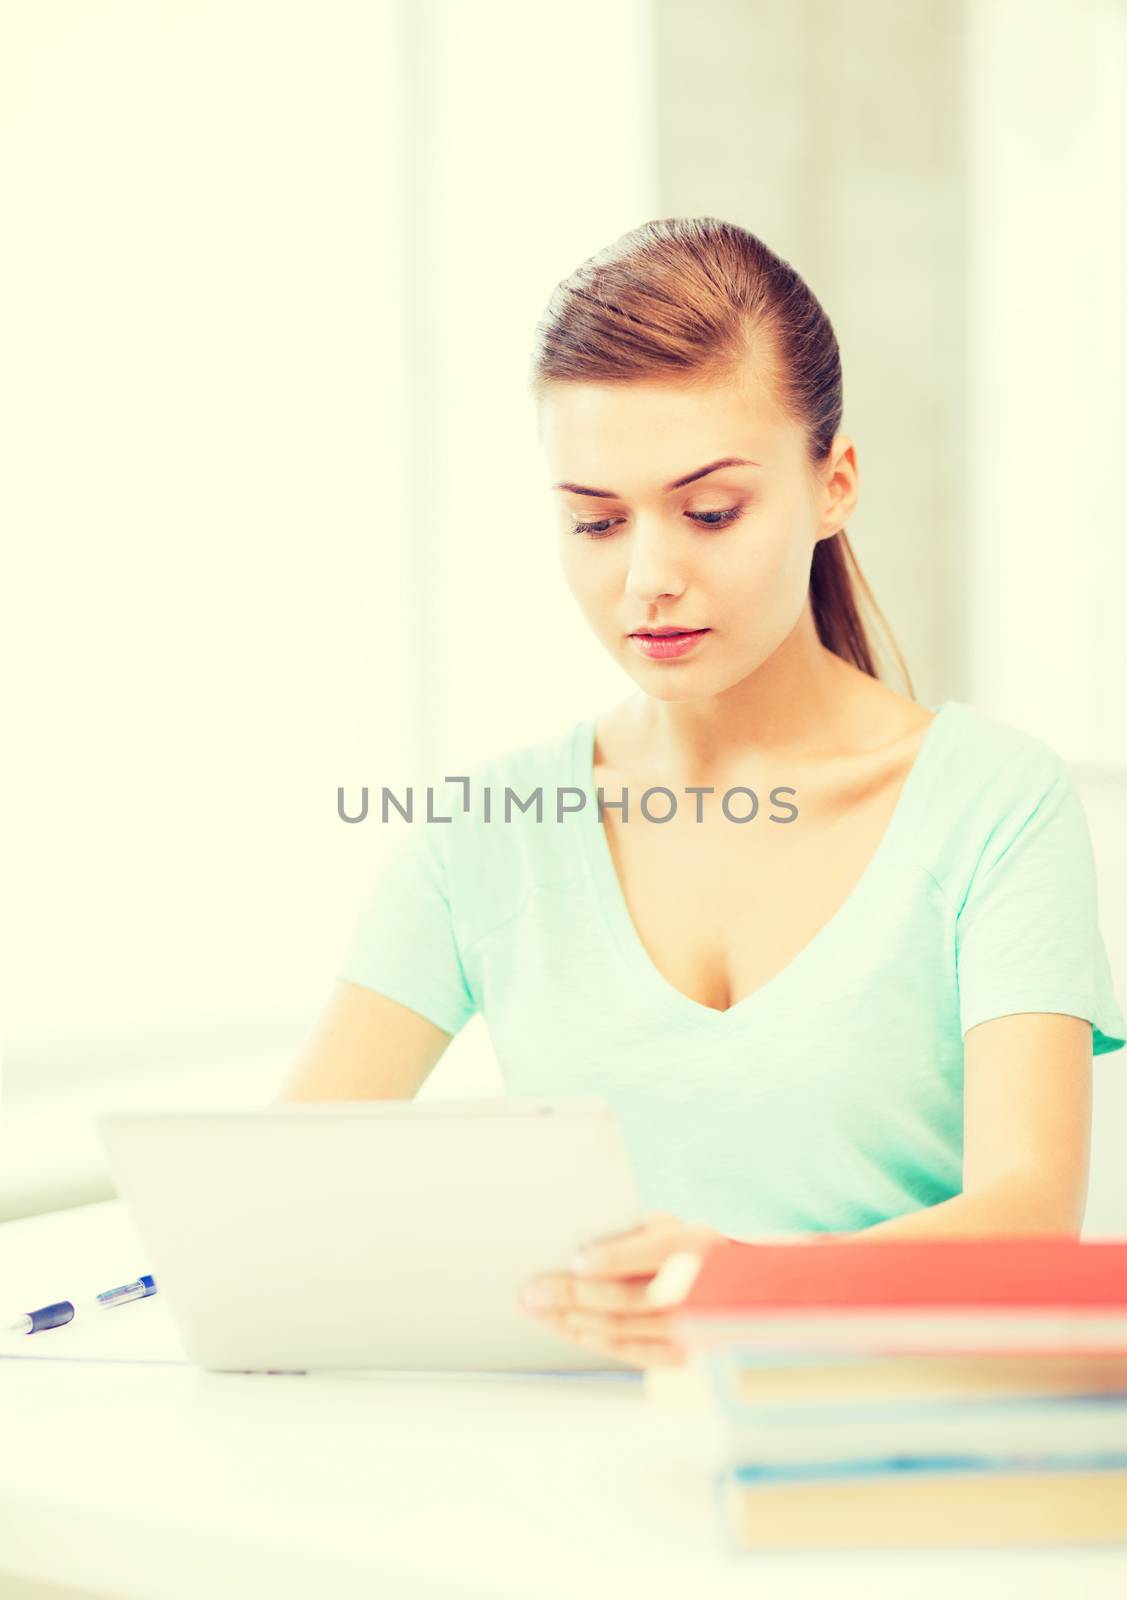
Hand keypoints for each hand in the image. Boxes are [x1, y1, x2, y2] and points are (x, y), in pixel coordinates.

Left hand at [518, 1211, 726, 1369]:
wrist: (741, 1295)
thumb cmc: (692, 1252)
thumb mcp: (675, 1229)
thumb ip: (637, 1233)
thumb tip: (581, 1245)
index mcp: (698, 1246)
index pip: (654, 1253)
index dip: (614, 1259)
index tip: (575, 1261)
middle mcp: (698, 1290)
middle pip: (630, 1297)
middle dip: (575, 1295)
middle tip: (533, 1290)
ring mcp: (691, 1331)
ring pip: (624, 1329)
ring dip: (573, 1321)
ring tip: (536, 1310)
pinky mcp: (682, 1357)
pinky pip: (630, 1352)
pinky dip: (594, 1340)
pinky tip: (565, 1329)